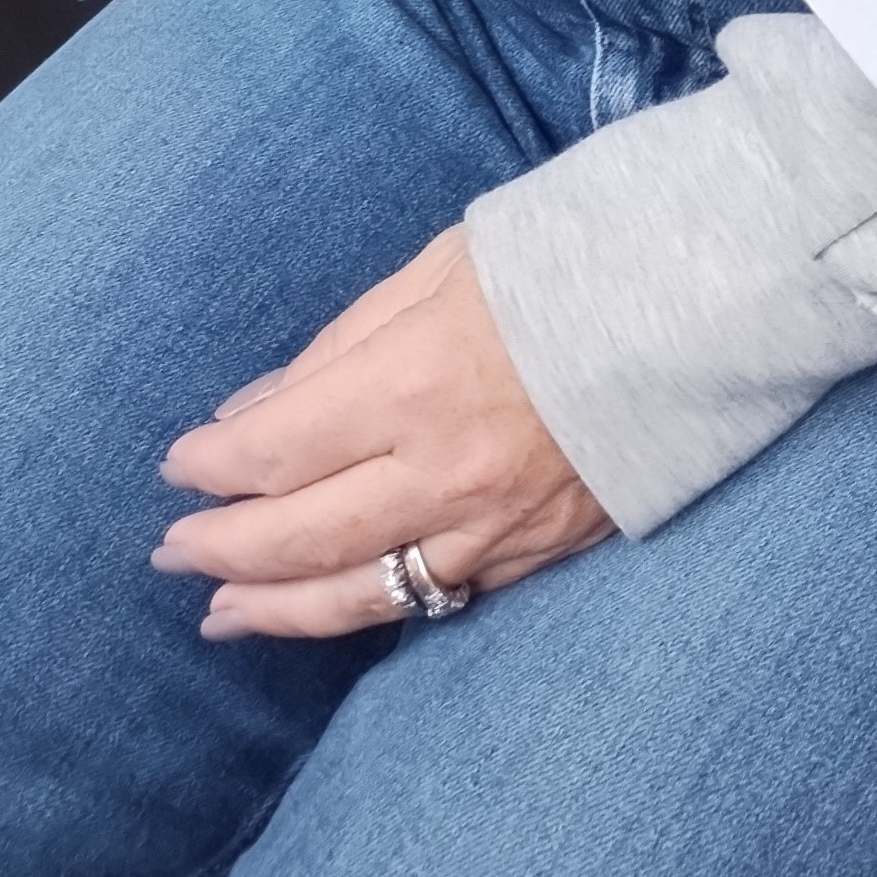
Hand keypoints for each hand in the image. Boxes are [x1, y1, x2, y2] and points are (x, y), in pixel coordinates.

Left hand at [152, 230, 615, 639]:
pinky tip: (330, 608)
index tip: (178, 464)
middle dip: (222, 546)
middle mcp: (442, 471)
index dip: (213, 465)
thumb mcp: (438, 269)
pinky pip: (435, 598)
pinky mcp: (536, 554)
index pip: (276, 448)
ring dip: (277, 607)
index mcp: (412, 382)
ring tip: (221, 614)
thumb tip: (251, 412)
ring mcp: (492, 525)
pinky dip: (369, 608)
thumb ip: (339, 345)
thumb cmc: (562, 261)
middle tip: (172, 551)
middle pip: (300, 535)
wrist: (703, 305)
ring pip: (359, 593)